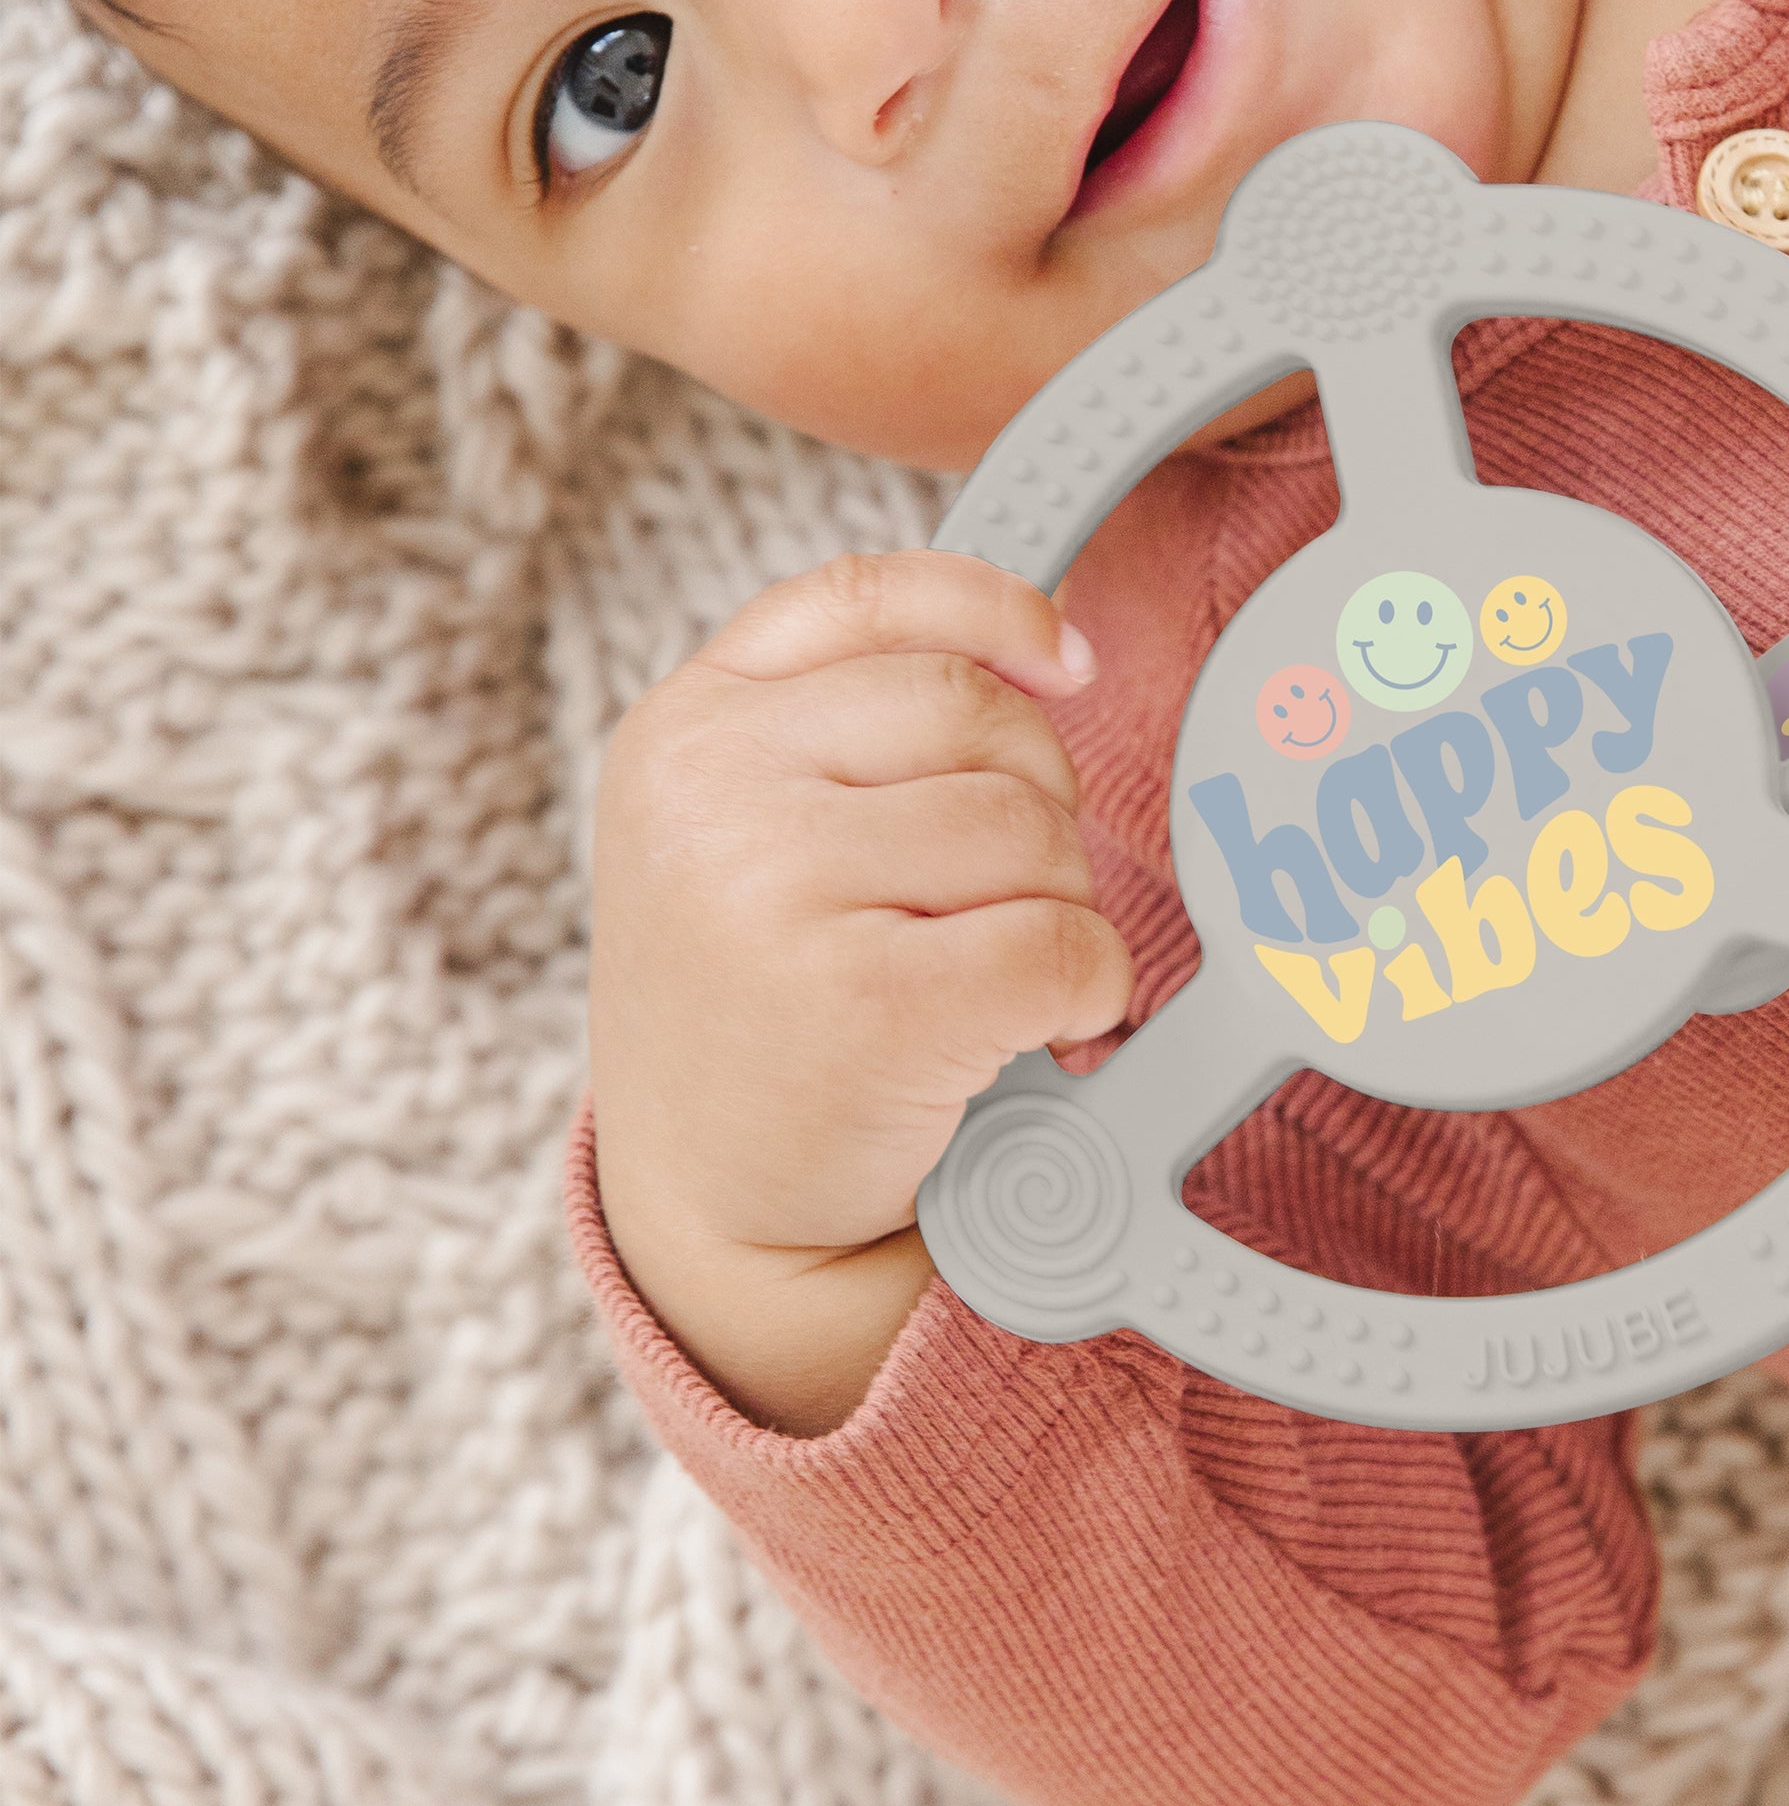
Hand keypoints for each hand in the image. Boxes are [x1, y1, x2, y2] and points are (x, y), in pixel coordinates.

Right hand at [587, 551, 1130, 1434]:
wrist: (714, 1209)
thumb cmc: (764, 1002)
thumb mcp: (751, 828)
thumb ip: (858, 719)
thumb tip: (1056, 644)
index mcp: (685, 727)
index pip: (867, 595)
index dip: (995, 609)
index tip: (1069, 660)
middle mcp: (711, 791)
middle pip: (978, 714)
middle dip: (1034, 799)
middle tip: (999, 897)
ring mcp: (773, 892)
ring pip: (1028, 826)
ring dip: (1057, 902)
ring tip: (992, 973)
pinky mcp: (863, 1004)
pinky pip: (1058, 941)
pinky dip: (1087, 988)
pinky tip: (1036, 1028)